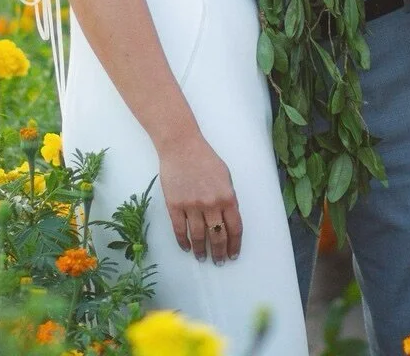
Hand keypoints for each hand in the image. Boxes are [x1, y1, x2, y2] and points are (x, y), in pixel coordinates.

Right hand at [158, 133, 242, 264]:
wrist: (181, 146)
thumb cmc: (205, 158)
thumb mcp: (225, 176)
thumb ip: (228, 198)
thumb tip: (229, 219)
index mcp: (227, 196)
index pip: (234, 228)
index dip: (234, 244)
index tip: (233, 255)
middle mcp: (211, 204)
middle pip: (218, 236)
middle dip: (219, 252)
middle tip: (219, 261)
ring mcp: (192, 205)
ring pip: (199, 236)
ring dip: (201, 250)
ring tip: (202, 258)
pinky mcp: (175, 205)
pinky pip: (180, 229)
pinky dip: (183, 241)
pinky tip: (187, 248)